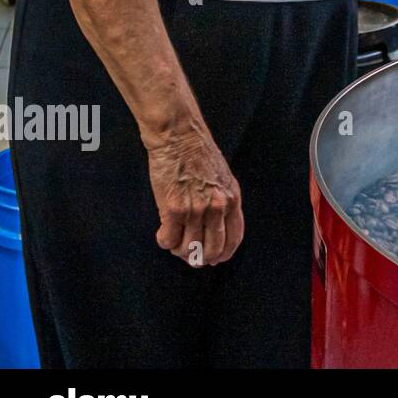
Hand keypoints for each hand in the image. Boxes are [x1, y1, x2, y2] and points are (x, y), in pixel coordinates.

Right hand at [145, 122, 243, 267]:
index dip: (224, 253)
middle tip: (190, 256)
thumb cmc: (198, 155)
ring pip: (189, 247)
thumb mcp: (223, 178)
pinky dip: (165, 241)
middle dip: (200, 257)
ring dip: (179, 250)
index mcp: (232, 199)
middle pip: (212, 248)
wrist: (179, 138)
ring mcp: (196, 210)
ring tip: (174, 241)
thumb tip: (214, 228)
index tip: (215, 260)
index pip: (234, 238)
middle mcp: (217, 207)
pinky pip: (168, 239)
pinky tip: (163, 233)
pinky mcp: (174, 209)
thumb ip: (222, 202)